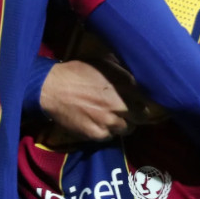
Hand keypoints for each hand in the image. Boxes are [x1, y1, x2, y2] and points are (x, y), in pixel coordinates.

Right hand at [39, 58, 157, 142]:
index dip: (144, 99)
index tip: (140, 99)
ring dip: (124, 124)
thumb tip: (134, 74)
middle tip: (130, 111)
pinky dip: (108, 132)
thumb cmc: (77, 71)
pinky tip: (101, 124)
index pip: (147, 97)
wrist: (52, 88)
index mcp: (125, 84)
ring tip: (115, 118)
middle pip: (143, 116)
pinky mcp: (97, 134)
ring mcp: (110, 121)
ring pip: (128, 129)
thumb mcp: (103, 61)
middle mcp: (121, 104)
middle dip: (138, 113)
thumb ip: (121, 69)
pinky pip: (111, 137)